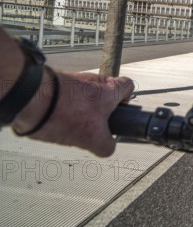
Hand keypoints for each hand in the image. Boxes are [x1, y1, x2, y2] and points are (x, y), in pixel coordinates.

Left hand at [12, 71, 134, 156]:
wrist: (31, 99)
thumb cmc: (64, 113)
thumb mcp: (93, 139)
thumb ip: (106, 145)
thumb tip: (108, 147)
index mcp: (110, 90)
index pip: (128, 86)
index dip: (126, 99)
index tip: (120, 110)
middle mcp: (94, 80)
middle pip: (105, 93)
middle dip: (100, 110)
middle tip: (93, 125)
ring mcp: (75, 79)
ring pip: (85, 96)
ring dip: (80, 110)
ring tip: (69, 127)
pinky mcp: (57, 82)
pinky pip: (66, 96)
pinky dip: (63, 108)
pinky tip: (55, 121)